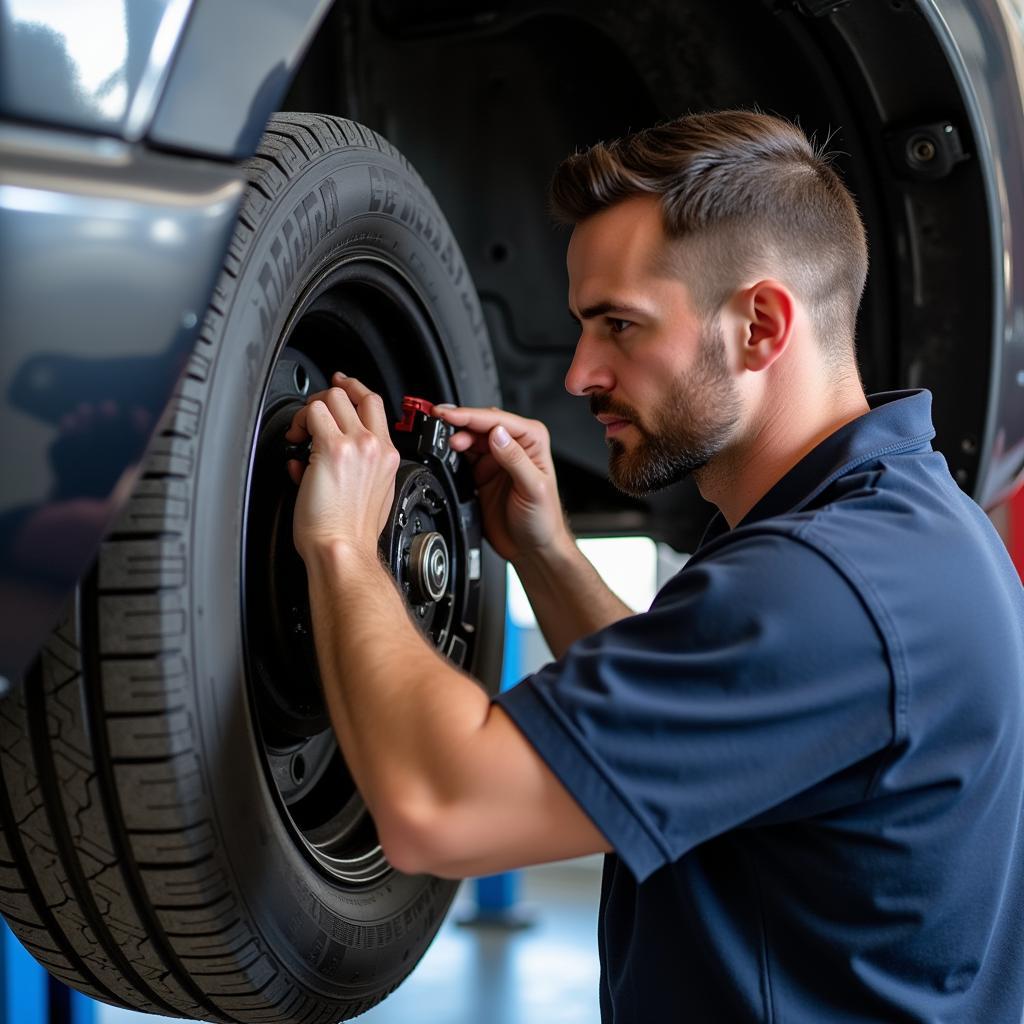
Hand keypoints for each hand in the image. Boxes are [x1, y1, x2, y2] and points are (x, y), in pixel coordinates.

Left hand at [285, 374, 400, 564]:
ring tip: (301, 430)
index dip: (354, 389)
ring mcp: (356, 445)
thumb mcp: (368, 497)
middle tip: (311, 413)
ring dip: (310, 409)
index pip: (375, 405)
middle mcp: (375, 446)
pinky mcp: (332, 449)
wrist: (343, 548)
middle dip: (328, 397)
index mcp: (387, 457)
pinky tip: (295, 439)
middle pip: (355, 394)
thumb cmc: (351, 533)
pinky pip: (312, 413)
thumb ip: (353, 472)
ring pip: (332, 398)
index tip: (341, 386)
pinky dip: (299, 422)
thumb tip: (316, 461)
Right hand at [433, 405, 569, 562]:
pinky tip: (444, 457)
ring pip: (468, 439)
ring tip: (442, 444)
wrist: (533, 549)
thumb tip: (497, 434)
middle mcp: (513, 446)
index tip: (449, 414)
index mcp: (531, 440)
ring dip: (453, 439)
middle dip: (458, 425)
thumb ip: (514, 459)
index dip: (470, 416)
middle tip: (440, 430)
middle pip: (479, 425)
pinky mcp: (481, 475)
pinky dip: (450, 456)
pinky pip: (461, 459)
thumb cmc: (544, 520)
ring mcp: (495, 460)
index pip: (497, 420)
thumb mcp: (533, 488)